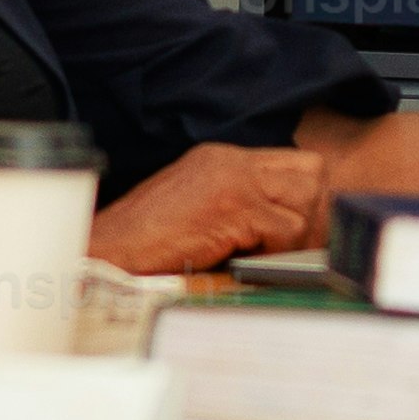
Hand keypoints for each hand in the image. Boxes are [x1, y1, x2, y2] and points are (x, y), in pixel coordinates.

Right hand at [92, 140, 331, 277]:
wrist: (107, 253)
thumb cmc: (143, 245)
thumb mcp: (198, 212)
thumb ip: (240, 208)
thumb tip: (289, 231)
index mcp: (221, 159)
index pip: (294, 162)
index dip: (305, 198)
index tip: (298, 231)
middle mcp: (231, 161)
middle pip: (311, 171)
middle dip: (311, 211)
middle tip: (289, 245)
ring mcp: (234, 179)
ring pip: (305, 198)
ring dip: (293, 235)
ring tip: (258, 255)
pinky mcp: (234, 205)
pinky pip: (286, 229)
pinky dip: (275, 251)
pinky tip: (242, 260)